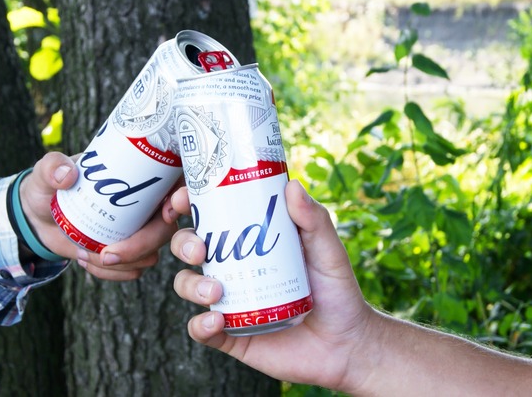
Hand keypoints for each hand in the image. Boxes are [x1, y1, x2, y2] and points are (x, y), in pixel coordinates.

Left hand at [19, 151, 177, 280]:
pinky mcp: (131, 252)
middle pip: (166, 229)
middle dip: (141, 245)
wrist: (39, 217)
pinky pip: (134, 270)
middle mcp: (149, 204)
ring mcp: (142, 230)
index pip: (177, 184)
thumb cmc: (49, 186)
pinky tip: (85, 259)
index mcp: (141, 174)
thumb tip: (67, 175)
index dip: (182, 198)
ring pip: (151, 254)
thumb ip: (51, 167)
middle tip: (105, 254)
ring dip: (119, 263)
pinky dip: (110, 272)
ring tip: (83, 252)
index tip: (167, 209)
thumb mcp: (46, 173)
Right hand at [166, 179, 376, 391]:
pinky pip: (200, 329)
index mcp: (250, 242)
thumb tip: (292, 186)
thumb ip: (314, 220)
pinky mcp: (231, 335)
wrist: (347, 346)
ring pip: (187, 286)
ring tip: (216, 292)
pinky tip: (217, 320)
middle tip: (200, 250)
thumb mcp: (328, 251)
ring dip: (192, 285)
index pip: (211, 216)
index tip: (183, 199)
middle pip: (189, 248)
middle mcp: (233, 268)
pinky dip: (200, 325)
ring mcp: (229, 301)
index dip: (189, 204)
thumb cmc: (338, 292)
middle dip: (183, 244)